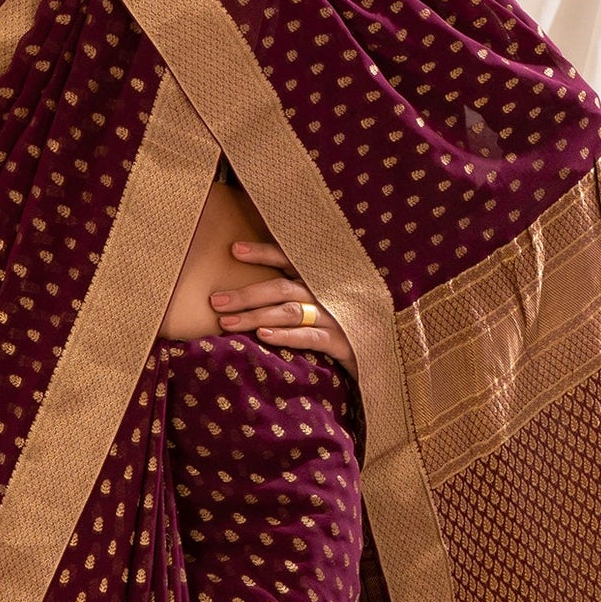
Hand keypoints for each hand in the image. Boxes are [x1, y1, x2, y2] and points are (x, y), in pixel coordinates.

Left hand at [209, 240, 355, 367]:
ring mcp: (336, 316)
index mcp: (321, 278)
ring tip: (227, 322)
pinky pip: (310, 337)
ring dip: (256, 316)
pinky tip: (264, 336)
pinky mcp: (343, 342)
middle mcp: (327, 292)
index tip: (234, 250)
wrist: (384, 352)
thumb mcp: (325, 301)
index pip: (289, 259)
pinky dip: (286, 335)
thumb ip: (297, 292)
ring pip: (289, 312)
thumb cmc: (347, 324)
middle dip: (246, 294)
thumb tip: (254, 294)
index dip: (263, 253)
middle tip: (216, 301)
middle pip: (281, 288)